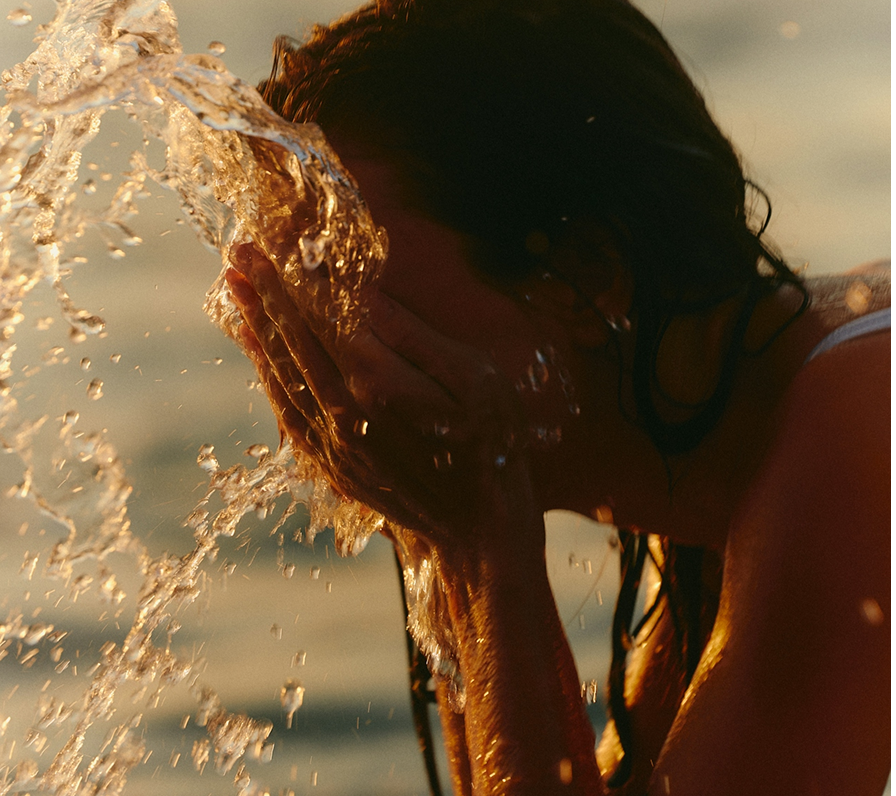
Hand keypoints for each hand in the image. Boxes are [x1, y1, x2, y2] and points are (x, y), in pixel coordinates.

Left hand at [224, 243, 540, 560]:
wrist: (479, 534)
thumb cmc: (491, 448)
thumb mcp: (476, 381)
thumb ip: (417, 338)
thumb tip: (367, 298)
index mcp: (380, 384)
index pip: (327, 319)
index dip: (297, 281)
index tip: (272, 248)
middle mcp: (344, 414)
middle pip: (294, 342)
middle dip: (264, 294)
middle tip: (237, 254)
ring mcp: (333, 445)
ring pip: (282, 377)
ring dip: (256, 331)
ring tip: (234, 291)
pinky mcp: (332, 467)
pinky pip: (287, 414)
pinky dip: (268, 378)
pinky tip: (258, 354)